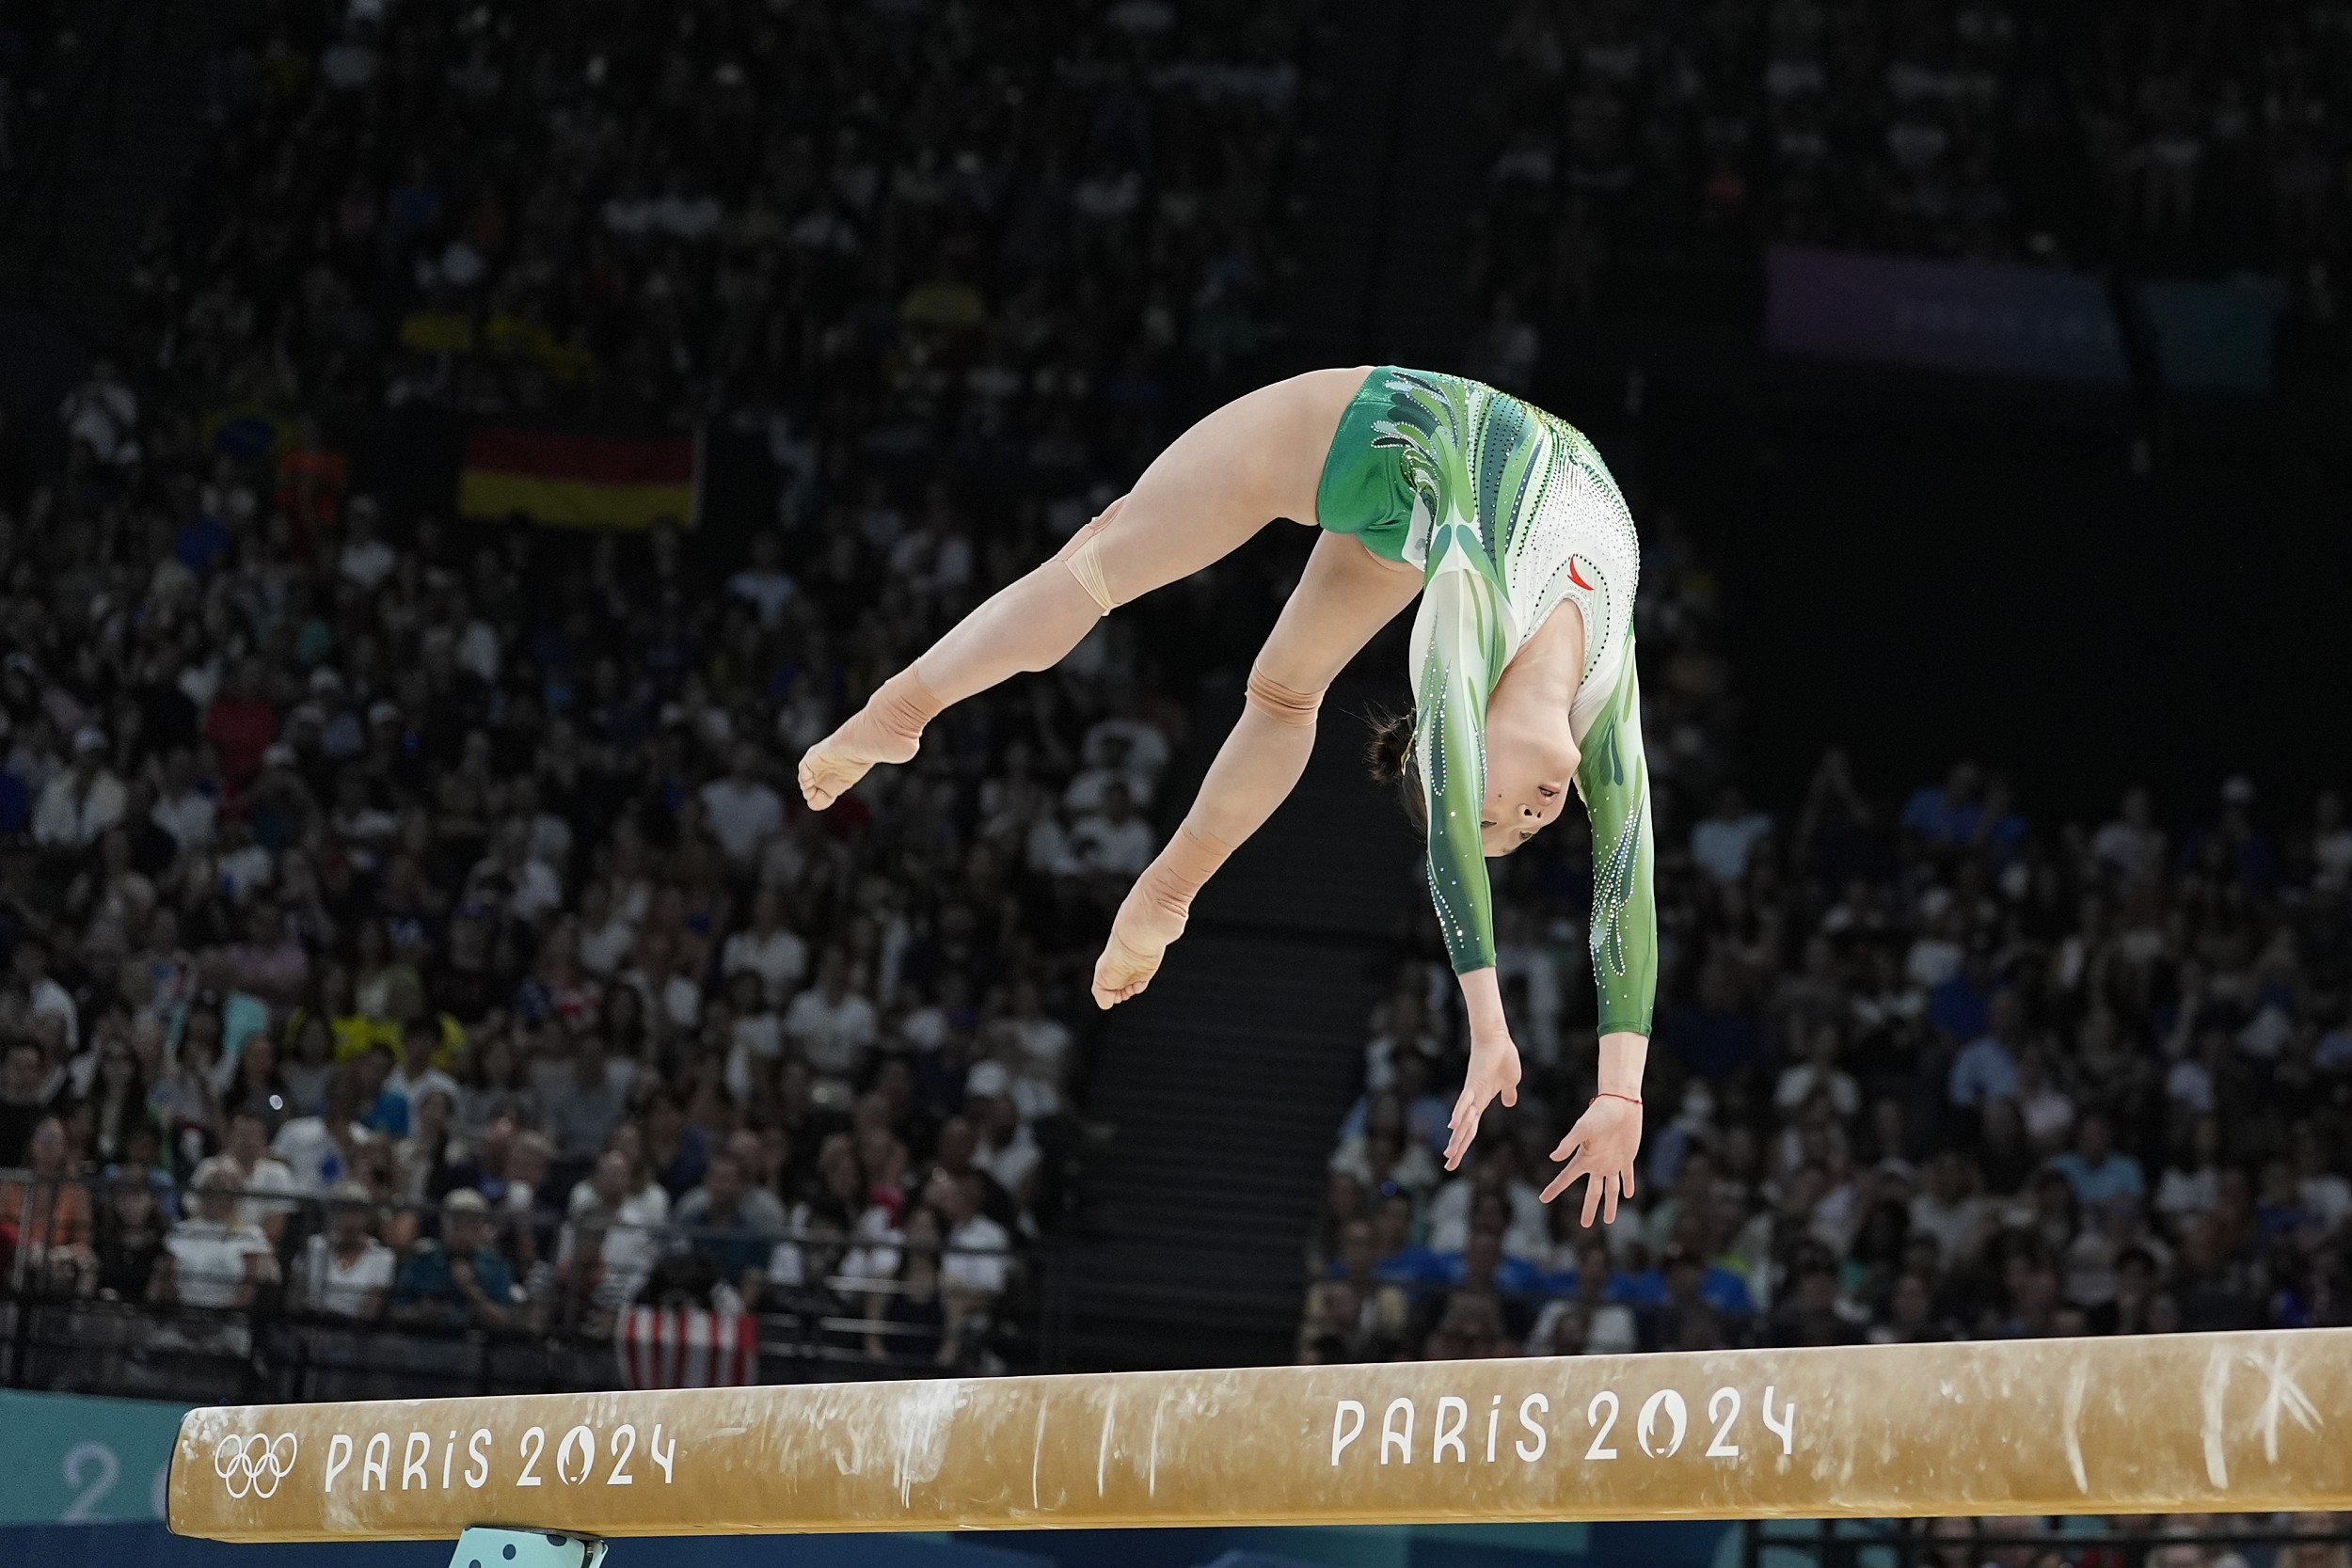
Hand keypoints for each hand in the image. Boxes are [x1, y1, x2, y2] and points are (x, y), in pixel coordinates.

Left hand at [1444, 1038, 1520, 1170]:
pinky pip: (1465, 1101)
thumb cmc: (1503, 1057)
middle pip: (1464, 1130)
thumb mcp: (1511, 1082)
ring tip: (1449, 1154)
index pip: (1471, 1129)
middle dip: (1457, 1149)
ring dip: (1457, 1138)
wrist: (1497, 1039)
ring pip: (1463, 1120)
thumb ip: (1508, 1093)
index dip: (1463, 1145)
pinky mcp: (1473, 1084)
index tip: (1455, 1159)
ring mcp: (1472, 1093)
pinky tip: (1453, 1125)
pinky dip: (1459, 1112)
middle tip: (1448, 1166)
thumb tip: (1509, 1103)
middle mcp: (1473, 1101)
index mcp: (1481, 1103)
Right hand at [1541, 1095, 1642, 1224]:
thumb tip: (1553, 1158)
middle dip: (1589, 1209)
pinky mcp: (1627, 1157)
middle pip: (1592, 1192)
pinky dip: (1627, 1184)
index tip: (1543, 1199)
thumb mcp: (1583, 1128)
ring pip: (1610, 1188)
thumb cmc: (1599, 1113)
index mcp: (1584, 1158)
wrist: (1620, 1103)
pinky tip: (1628, 1194)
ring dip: (1610, 1204)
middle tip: (1585, 1225)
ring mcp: (1612, 1161)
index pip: (1566, 1178)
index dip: (1554, 1189)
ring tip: (1609, 1220)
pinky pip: (1627, 1175)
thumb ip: (1568, 1143)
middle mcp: (1597, 1163)